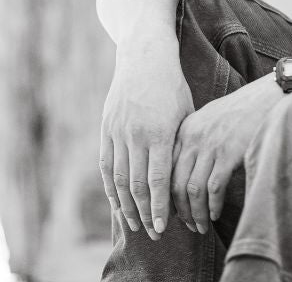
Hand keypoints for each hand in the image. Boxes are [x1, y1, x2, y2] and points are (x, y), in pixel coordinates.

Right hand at [99, 47, 193, 239]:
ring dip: (126, 206)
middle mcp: (135, 134)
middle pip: (137, 185)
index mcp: (159, 132)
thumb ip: (180, 145)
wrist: (143, 56)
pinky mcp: (106, 128)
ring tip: (135, 225)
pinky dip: (110, 187)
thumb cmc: (172, 85)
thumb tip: (185, 178)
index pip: (158, 180)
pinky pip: (106, 165)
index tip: (163, 227)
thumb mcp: (185, 112)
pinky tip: (117, 203)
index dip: (159, 207)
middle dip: (145, 213)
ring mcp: (117, 131)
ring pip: (119, 179)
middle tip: (153, 234)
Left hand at [170, 74, 281, 234]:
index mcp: (185, 130)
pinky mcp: (229, 153)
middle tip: (187, 226)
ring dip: (196, 213)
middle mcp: (193, 138)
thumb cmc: (242, 109)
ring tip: (201, 227)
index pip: (166, 169)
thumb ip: (195, 140)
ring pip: (193, 189)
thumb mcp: (209, 118)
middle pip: (175, 183)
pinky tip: (214, 214)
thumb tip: (188, 171)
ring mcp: (211, 145)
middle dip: (180, 210)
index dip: (167, 195)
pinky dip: (212, 205)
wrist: (268, 95)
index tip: (173, 212)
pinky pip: (214, 188)